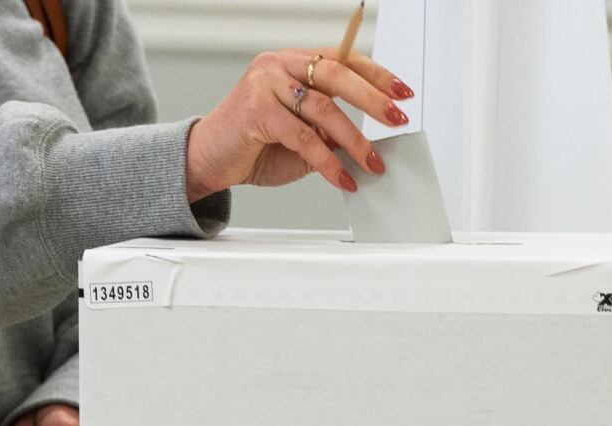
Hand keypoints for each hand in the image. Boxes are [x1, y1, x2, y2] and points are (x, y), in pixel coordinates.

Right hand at [185, 48, 413, 201]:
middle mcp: (279, 66)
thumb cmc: (254, 146)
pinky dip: (327, 161)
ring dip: (354, 140)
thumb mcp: (302, 137)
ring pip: (323, 108)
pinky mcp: (256, 110)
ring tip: (372, 162)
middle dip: (372, 99)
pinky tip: (342, 178)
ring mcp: (265, 84)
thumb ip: (329, 133)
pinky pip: (303, 137)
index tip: (402, 93)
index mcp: (294, 64)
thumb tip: (369, 143)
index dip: (376, 75)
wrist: (209, 160)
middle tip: (396, 119)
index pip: (344, 60)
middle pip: (337, 74)